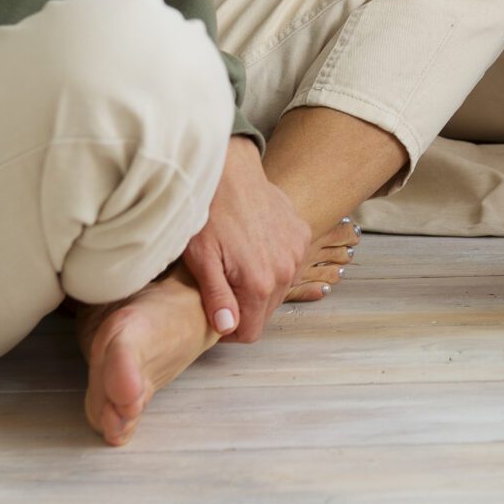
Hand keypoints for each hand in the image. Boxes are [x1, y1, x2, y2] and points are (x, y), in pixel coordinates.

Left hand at [183, 137, 313, 343]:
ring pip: (280, 288)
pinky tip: (254, 245)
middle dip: (245, 306)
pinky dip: (274, 262)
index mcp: (259, 283)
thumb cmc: (208, 212)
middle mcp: (286, 270)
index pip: (251, 332)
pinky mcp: (301, 234)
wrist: (228, 171)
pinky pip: (290, 263)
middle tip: (222, 284)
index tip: (216, 314)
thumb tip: (228, 328)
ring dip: (261, 284)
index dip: (230, 330)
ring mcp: (297, 251)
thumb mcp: (201, 259)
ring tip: (237, 263)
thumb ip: (217, 298)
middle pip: (266, 311)